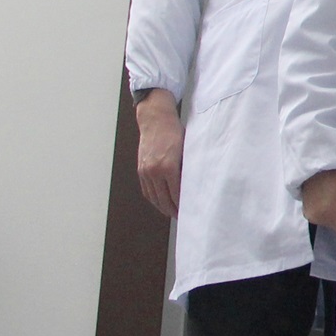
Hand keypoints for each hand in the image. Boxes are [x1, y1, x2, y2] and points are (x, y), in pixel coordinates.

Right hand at [135, 89, 183, 218]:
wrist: (155, 119)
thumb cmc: (174, 131)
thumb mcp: (187, 149)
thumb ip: (188, 167)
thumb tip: (195, 183)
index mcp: (168, 166)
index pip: (176, 194)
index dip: (182, 205)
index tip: (189, 211)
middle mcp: (154, 171)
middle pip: (164, 199)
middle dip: (173, 210)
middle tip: (182, 216)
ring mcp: (145, 171)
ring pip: (153, 197)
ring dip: (162, 207)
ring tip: (171, 212)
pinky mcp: (141, 169)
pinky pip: (146, 190)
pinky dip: (153, 199)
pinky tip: (160, 202)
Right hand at [302, 168, 335, 235]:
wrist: (313, 166)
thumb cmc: (334, 175)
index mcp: (327, 214)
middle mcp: (316, 219)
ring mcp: (309, 217)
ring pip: (330, 223)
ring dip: (335, 214)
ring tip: (334, 197)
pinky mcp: (306, 213)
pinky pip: (323, 218)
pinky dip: (327, 211)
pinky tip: (327, 199)